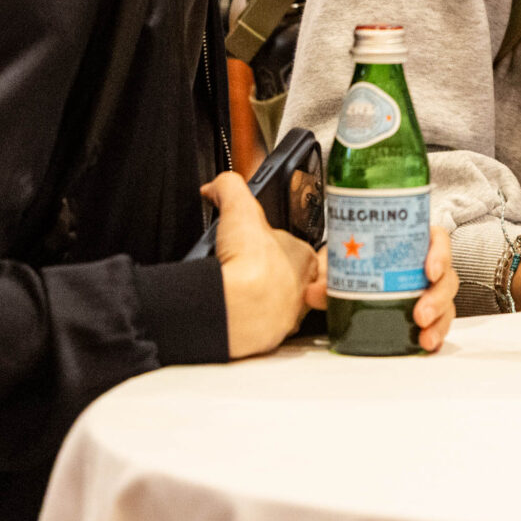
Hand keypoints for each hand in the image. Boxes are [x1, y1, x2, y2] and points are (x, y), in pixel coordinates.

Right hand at [203, 173, 316, 358]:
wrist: (236, 306)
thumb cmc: (247, 263)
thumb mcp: (239, 209)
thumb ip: (231, 188)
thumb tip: (217, 185)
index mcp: (304, 256)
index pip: (303, 249)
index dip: (286, 247)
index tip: (270, 250)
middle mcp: (304, 287)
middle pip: (297, 278)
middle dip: (279, 275)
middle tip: (257, 273)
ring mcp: (291, 314)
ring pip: (286, 305)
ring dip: (270, 300)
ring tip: (249, 295)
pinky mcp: (273, 335)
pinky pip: (269, 328)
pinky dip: (257, 323)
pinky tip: (243, 315)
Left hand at [314, 223, 461, 351]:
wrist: (348, 281)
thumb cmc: (354, 263)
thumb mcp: (341, 265)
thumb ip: (329, 277)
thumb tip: (313, 291)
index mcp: (413, 244)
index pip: (438, 241)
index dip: (441, 254)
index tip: (430, 271)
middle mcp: (426, 267)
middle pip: (446, 277)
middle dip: (438, 297)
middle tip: (420, 314)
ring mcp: (429, 292)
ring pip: (447, 303)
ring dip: (440, 320)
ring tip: (424, 336)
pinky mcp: (427, 315)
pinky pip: (439, 324)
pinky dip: (436, 335)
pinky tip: (427, 345)